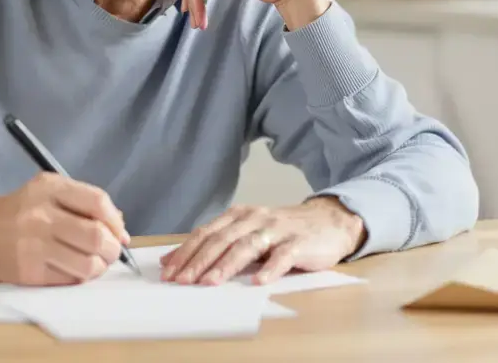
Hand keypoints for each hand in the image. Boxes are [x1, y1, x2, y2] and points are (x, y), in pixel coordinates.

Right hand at [0, 173, 129, 285]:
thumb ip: (82, 202)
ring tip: (94, 263)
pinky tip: (72, 269)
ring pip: (87, 264)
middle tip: (111, 252)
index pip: (97, 201)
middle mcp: (41, 215)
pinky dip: (79, 278)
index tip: (119, 233)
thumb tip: (119, 226)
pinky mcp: (28, 272)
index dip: (115, 221)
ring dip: (99, 267)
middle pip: (97, 236)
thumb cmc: (17, 211)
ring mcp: (34, 246)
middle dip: (113, 249)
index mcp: (48, 189)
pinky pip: (69, 280)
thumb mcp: (46, 191)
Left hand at [158, 197, 365, 285]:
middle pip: (221, 240)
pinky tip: (257, 281)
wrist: (329, 221)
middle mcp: (254, 218)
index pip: (206, 233)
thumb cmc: (284, 230)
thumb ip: (220, 243)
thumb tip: (179, 260)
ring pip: (246, 246)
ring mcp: (277, 229)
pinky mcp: (299, 242)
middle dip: (198, 261)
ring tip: (210, 282)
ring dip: (226, 265)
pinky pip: (282, 256)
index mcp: (239, 215)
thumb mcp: (249, 231)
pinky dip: (269, 268)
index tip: (168, 271)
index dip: (185, 252)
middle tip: (182, 281)